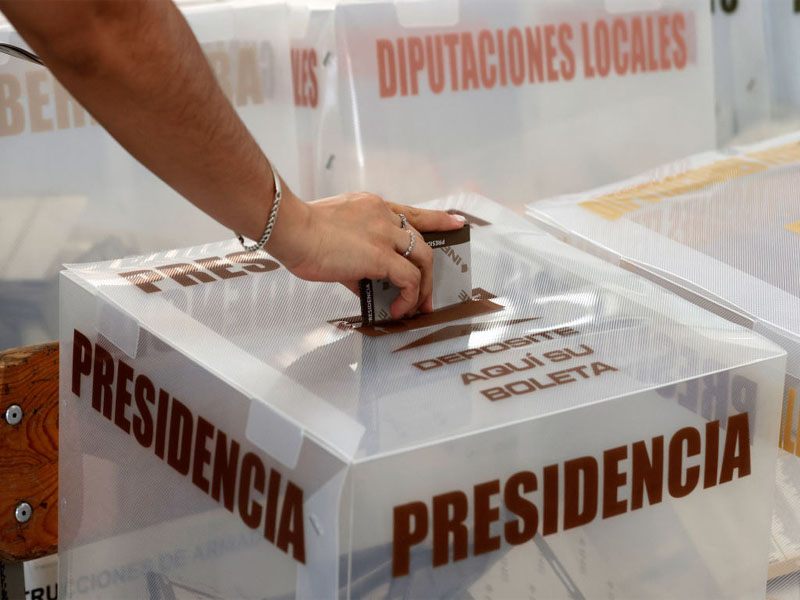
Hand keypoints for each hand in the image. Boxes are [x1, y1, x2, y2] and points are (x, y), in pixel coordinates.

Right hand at [268, 192, 464, 319]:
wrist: (290, 229)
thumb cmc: (300, 234)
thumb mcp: (333, 238)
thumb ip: (354, 257)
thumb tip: (362, 284)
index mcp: (372, 207)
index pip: (412, 212)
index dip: (437, 219)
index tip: (455, 221)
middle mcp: (383, 216)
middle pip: (422, 239)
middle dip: (430, 268)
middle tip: (428, 292)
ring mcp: (384, 234)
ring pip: (424, 258)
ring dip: (423, 286)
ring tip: (415, 306)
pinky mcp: (381, 256)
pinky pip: (409, 279)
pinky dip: (409, 297)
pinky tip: (397, 310)